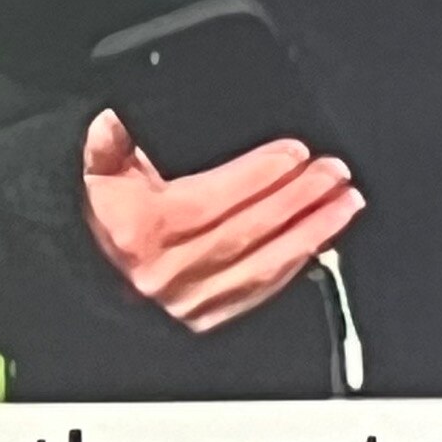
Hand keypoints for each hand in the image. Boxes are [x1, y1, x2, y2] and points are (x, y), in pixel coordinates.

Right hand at [83, 113, 362, 331]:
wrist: (95, 276)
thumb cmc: (107, 217)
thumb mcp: (98, 174)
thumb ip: (108, 147)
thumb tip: (108, 123)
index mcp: (142, 229)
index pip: (213, 199)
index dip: (258, 175)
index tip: (295, 152)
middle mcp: (168, 271)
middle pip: (247, 231)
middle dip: (299, 198)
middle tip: (334, 171)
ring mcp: (190, 302)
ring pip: (263, 265)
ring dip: (311, 231)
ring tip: (345, 202)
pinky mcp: (208, 319)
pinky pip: (261, 291)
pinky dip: (295, 263)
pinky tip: (320, 239)